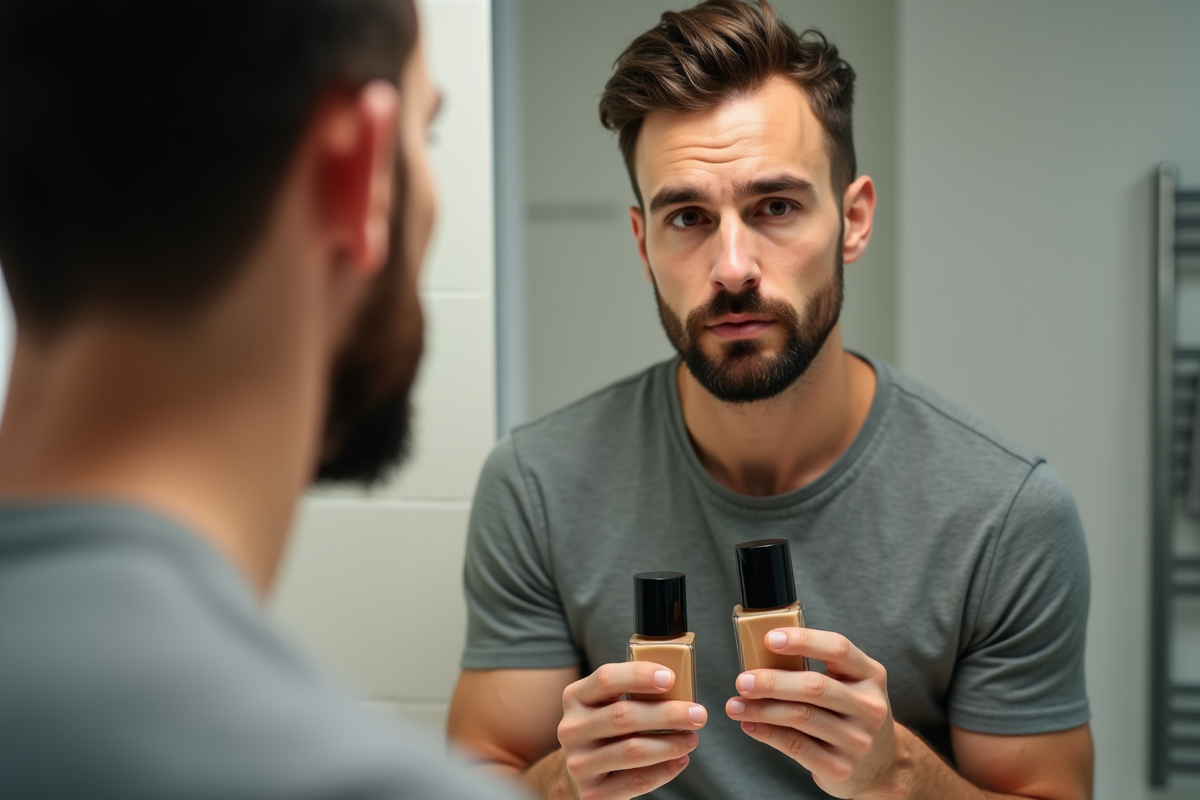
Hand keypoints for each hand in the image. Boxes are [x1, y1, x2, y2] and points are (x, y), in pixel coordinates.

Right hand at [557, 661, 707, 799]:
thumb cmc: (605, 731)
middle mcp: (571, 729)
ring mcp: (579, 763)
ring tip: (692, 738)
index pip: (606, 678)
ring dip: (670, 744)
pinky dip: (664, 770)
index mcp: (575, 697)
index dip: (639, 675)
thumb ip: (631, 694)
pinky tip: (681, 760)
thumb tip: (680, 688)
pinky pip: (636, 781)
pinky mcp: (592, 793)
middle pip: (623, 715)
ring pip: (632, 750)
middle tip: (699, 714)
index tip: (671, 677)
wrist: (577, 775)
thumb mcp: (605, 705)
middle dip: (667, 714)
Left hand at [724, 627, 901, 798]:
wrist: (883, 765)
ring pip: (801, 716)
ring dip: (761, 709)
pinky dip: (767, 733)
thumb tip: (759, 659)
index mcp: (870, 675)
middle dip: (772, 682)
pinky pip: (796, 745)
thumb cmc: (852, 714)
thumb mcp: (850, 686)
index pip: (838, 648)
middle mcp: (869, 706)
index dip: (802, 641)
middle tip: (742, 681)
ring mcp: (857, 739)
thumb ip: (818, 670)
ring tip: (735, 705)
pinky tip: (750, 725)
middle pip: (814, 686)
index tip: (769, 639)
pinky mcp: (840, 767)